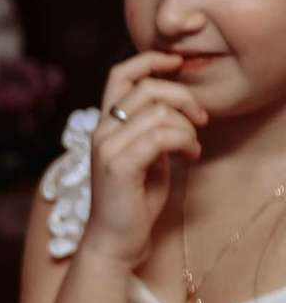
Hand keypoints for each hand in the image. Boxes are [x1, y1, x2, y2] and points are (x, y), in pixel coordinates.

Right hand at [81, 51, 207, 269]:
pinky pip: (162, 136)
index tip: (179, 65)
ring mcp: (106, 148)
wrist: (115, 242)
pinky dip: (185, 143)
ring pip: (159, 112)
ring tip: (192, 148)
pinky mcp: (118, 166)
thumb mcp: (147, 156)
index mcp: (106, 125)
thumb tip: (178, 104)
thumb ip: (155, 128)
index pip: (120, 74)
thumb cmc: (134, 202)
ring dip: (188, 128)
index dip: (151, 60)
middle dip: (185, 98)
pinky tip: (189, 157)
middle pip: (147, 87)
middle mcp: (101, 132)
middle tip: (201, 120)